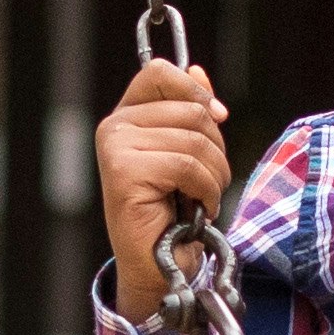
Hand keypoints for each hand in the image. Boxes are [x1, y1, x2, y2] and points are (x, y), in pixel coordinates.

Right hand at [95, 56, 235, 304]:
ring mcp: (115, 148)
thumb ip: (189, 109)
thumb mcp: (188, 153)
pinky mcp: (123, 172)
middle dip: (216, 147)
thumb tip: (196, 69)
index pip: (160, 72)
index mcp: (127, 116)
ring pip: (195, 140)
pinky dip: (205, 191)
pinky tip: (195, 209)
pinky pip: (187, 165)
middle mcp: (114, 127)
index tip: (219, 117)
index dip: (196, 91)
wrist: (158, 265)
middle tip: (206, 180)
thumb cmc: (173, 212)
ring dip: (214, 175)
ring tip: (200, 197)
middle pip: (192, 108)